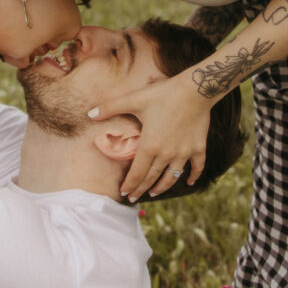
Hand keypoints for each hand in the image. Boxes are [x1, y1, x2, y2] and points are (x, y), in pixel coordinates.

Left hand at [89, 72, 210, 201]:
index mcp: (150, 145)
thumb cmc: (163, 93)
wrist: (195, 89)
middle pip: (152, 178)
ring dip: (162, 187)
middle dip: (141, 189)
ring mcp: (184, 153)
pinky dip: (193, 176)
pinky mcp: (198, 148)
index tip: (124, 193)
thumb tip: (89, 113)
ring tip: (154, 192)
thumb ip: (110, 107)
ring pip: (172, 177)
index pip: (137, 173)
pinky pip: (197, 167)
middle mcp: (166, 154)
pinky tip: (189, 181)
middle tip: (134, 198)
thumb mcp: (134, 99)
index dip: (130, 184)